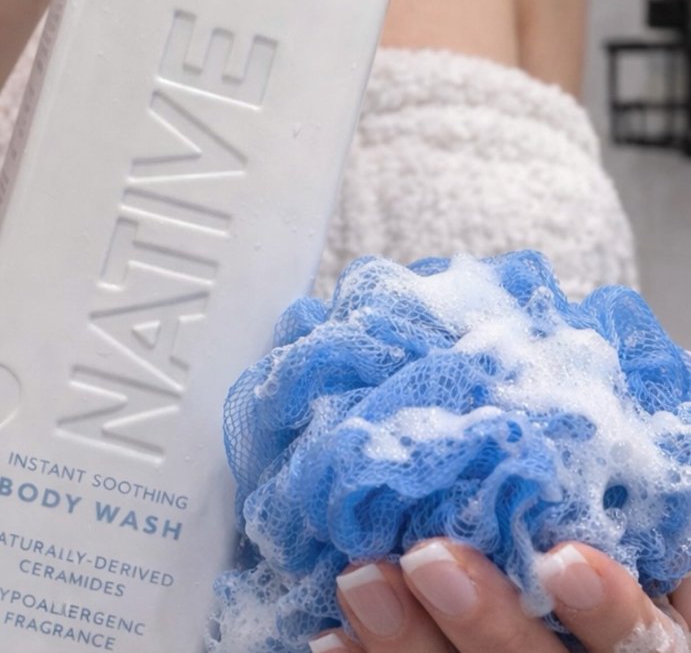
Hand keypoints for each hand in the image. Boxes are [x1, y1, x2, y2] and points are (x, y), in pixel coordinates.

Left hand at [309, 540, 690, 652]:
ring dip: (406, 642)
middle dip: (484, 620)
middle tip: (428, 560)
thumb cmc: (620, 586)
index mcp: (646, 649)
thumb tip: (611, 474)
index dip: (607, 611)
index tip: (561, 561)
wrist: (568, 632)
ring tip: (361, 582)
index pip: (639, 645)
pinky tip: (335, 637)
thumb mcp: (654, 568)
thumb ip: (638, 536)